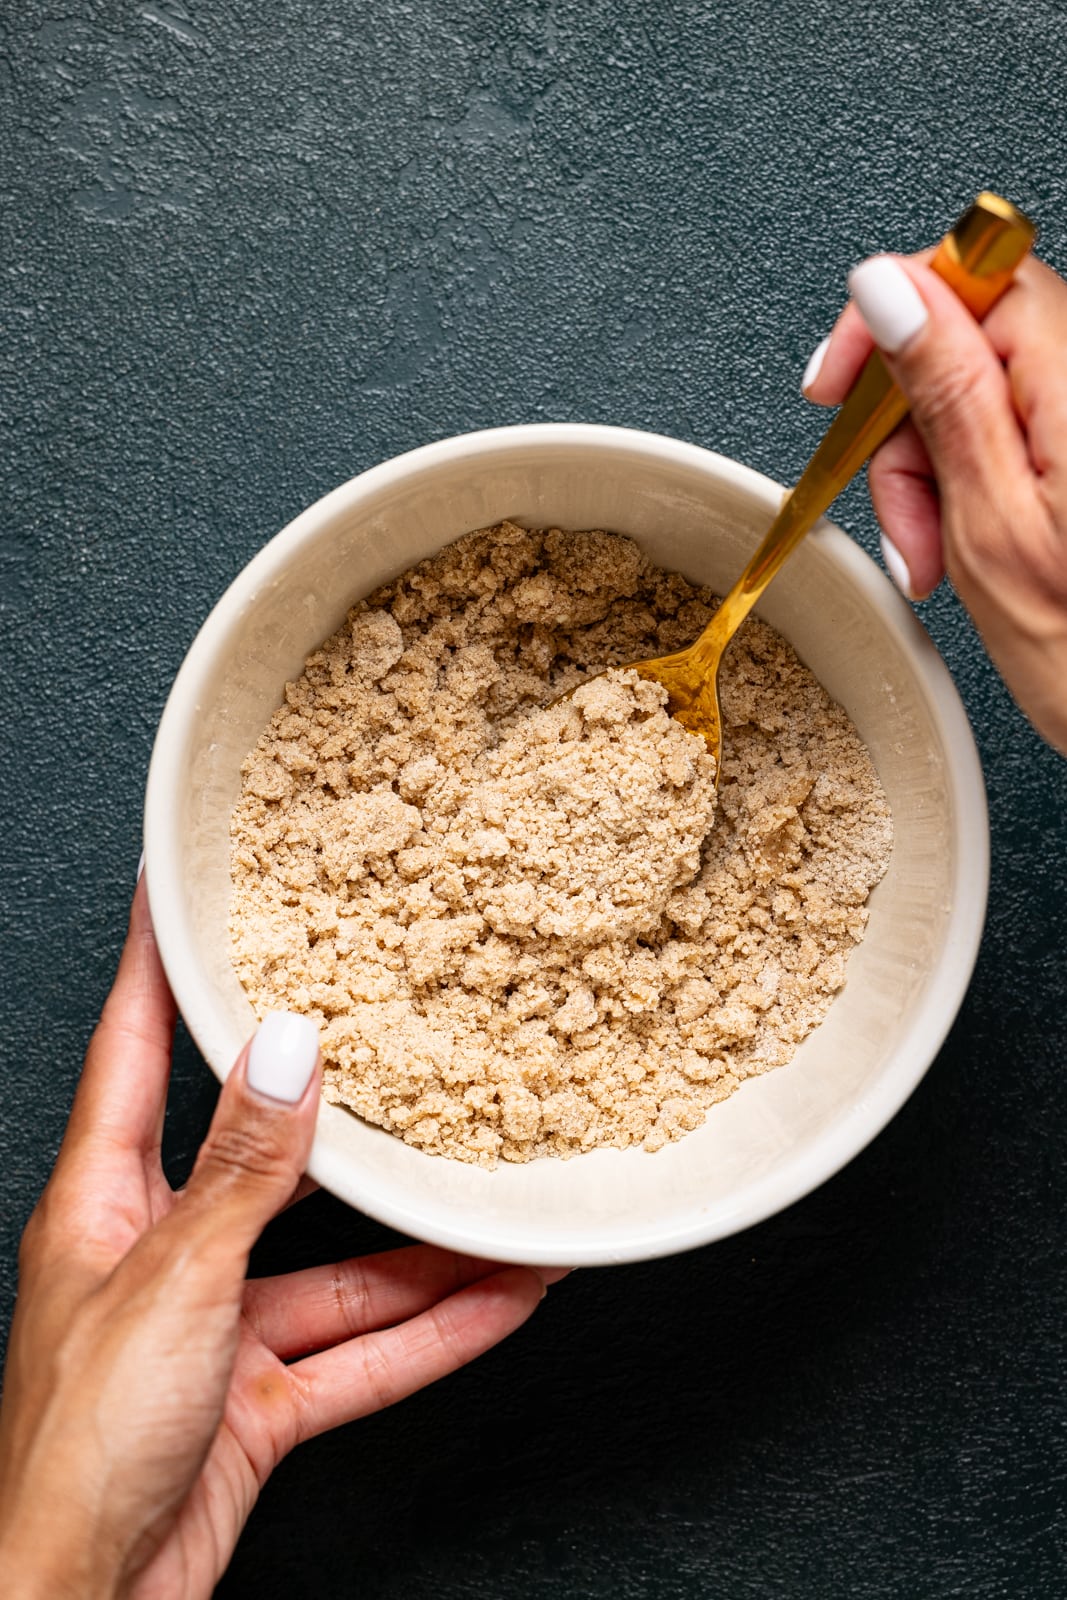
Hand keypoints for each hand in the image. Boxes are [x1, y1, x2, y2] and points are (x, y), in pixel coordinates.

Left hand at [0, 882, 562, 1598]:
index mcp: (106, 1201)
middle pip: (268, 1156)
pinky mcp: (256, 1402)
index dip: (158, 963)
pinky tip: (501, 1301)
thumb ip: (245, 1174)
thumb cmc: (73, 1453)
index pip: (134, 1048)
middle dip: (345, 1111)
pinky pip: (364, 1354)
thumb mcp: (171, 1286)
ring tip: (506, 1203)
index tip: (180, 887)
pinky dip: (434, 1333)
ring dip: (427, 1248)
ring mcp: (216, 1328)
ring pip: (342, 1267)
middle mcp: (164, 1252)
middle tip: (400, 1037)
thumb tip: (291, 1053)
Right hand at [803, 249, 1066, 754]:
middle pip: (974, 339)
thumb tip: (889, 288)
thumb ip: (944, 390)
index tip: (836, 386)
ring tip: (938, 558)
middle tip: (909, 521)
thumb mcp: (992, 525)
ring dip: (937, 472)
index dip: (889, 317)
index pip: (973, 272)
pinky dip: (977, 487)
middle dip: (909, 427)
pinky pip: (1020, 433)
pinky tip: (968, 549)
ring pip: (987, 393)